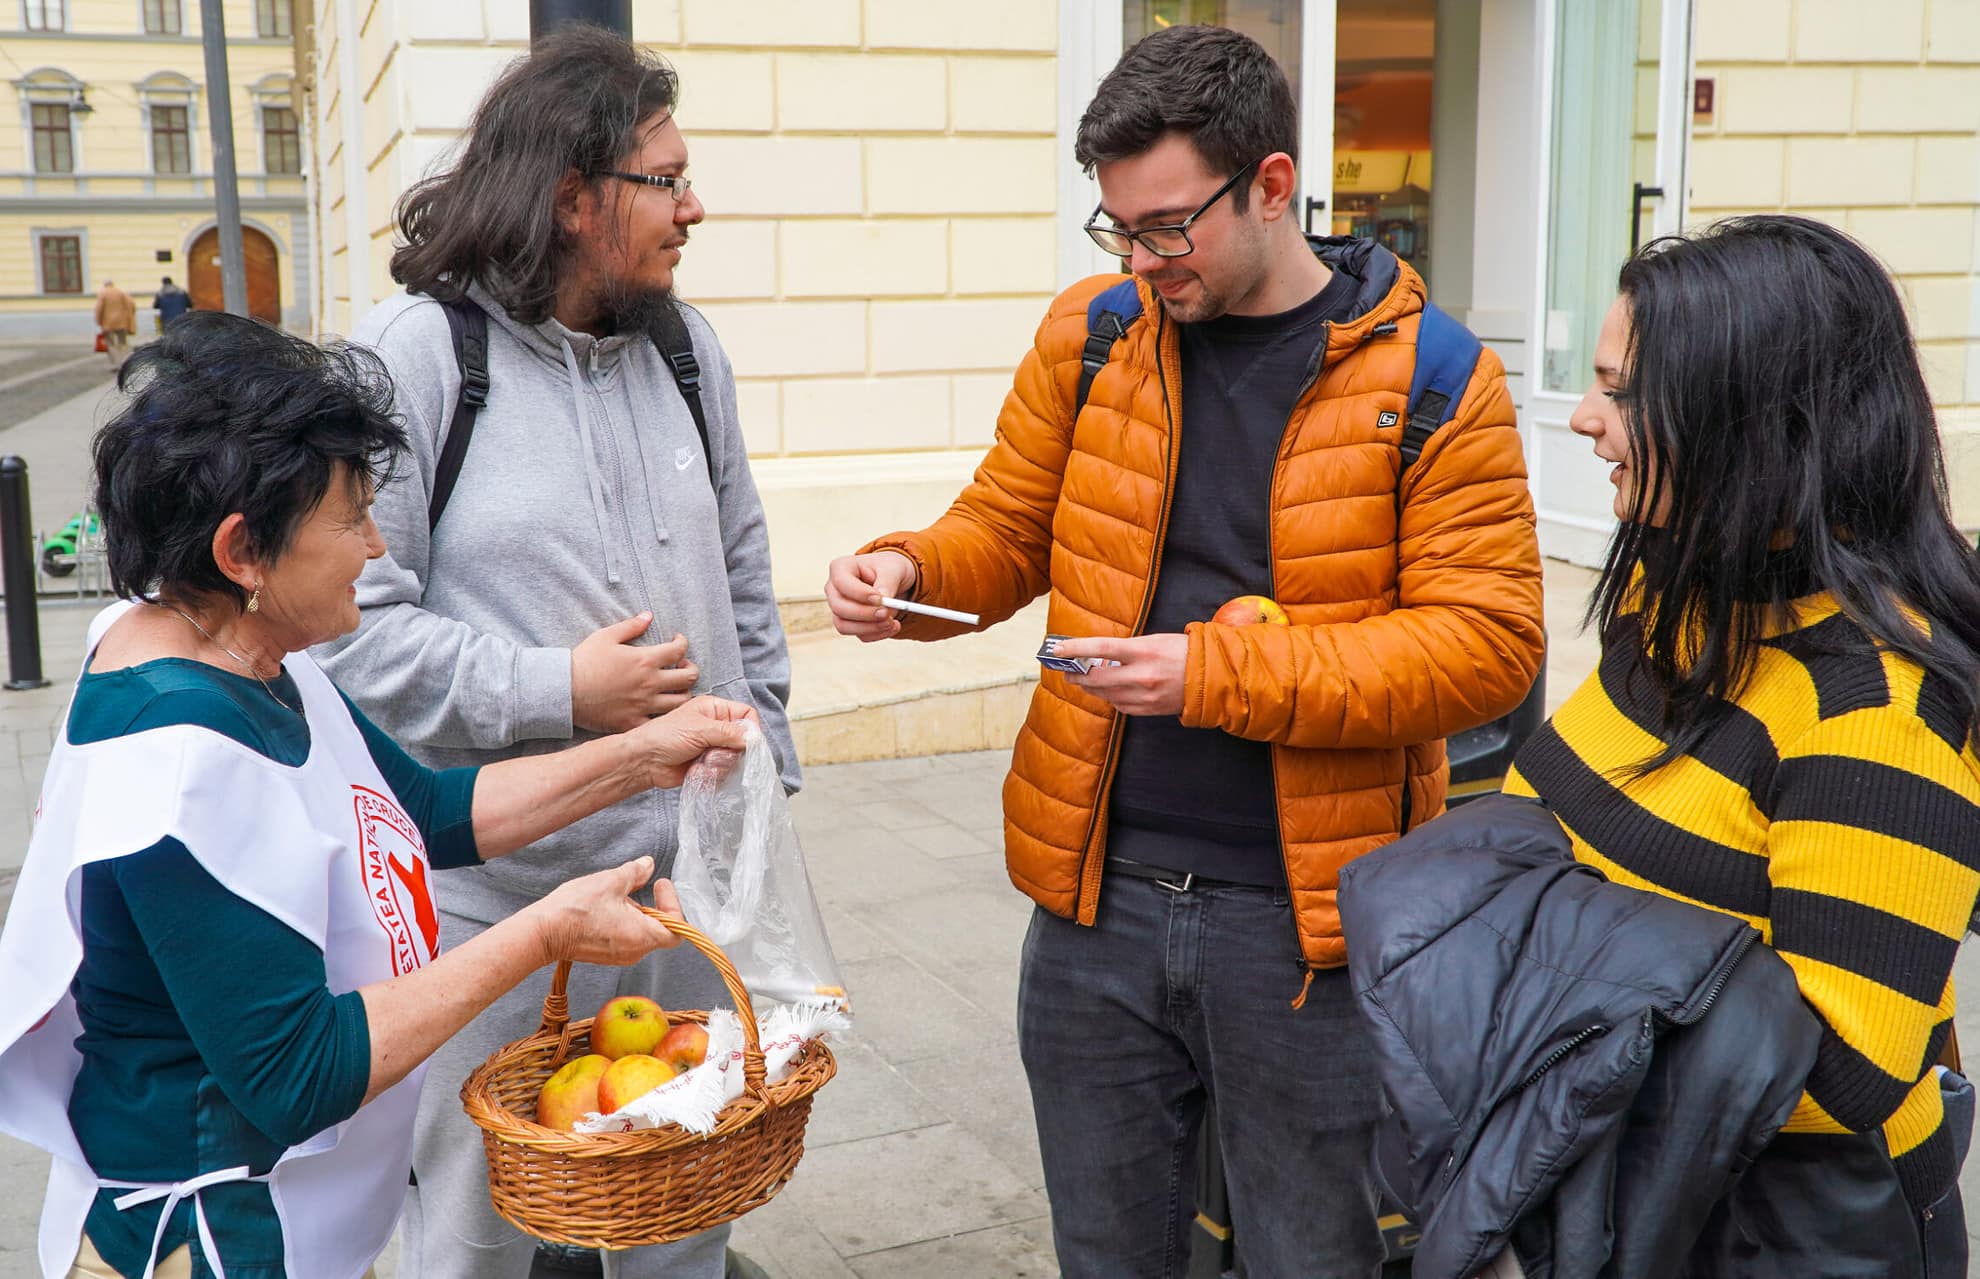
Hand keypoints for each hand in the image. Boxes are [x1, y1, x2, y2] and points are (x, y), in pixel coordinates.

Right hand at [527, 857, 682, 967]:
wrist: (543, 932)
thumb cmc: (576, 910)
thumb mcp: (611, 881)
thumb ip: (635, 873)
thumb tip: (647, 865)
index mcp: (643, 937)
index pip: (677, 930)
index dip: (673, 905)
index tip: (660, 885)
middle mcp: (634, 952)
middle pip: (659, 930)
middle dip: (652, 905)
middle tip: (639, 884)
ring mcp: (619, 956)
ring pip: (640, 933)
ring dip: (635, 912)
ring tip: (616, 893)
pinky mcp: (605, 954)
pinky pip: (625, 937)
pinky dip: (622, 921)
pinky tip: (605, 905)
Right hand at [571, 613, 698, 732]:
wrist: (564, 690)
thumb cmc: (584, 661)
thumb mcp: (606, 636)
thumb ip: (631, 626)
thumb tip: (649, 616)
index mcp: (645, 660)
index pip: (679, 650)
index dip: (683, 643)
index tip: (678, 643)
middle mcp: (650, 683)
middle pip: (689, 678)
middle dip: (691, 669)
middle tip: (682, 666)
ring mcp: (643, 705)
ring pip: (681, 703)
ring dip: (684, 694)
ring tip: (676, 689)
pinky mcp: (633, 722)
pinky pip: (659, 723)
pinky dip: (665, 718)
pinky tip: (660, 711)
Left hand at [625, 695, 756, 788]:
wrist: (645, 762)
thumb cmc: (665, 737)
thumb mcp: (699, 729)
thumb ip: (729, 732)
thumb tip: (754, 739)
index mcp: (715, 710)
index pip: (747, 715)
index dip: (751, 729)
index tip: (747, 743)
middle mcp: (717, 727)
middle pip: (744, 741)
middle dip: (730, 752)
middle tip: (712, 754)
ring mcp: (714, 747)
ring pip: (735, 759)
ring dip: (720, 764)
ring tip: (701, 762)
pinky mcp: (710, 765)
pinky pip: (725, 773)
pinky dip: (713, 775)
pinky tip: (697, 771)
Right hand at [824, 551, 917, 641]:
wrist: (896, 581)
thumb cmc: (889, 569)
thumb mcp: (894, 569)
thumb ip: (888, 582)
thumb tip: (883, 600)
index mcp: (841, 568)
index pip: (841, 582)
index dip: (859, 593)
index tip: (880, 599)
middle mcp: (835, 590)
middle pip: (839, 608)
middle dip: (864, 614)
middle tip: (886, 613)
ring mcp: (839, 608)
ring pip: (845, 626)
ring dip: (870, 628)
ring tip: (892, 621)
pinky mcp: (849, 623)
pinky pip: (859, 635)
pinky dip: (877, 633)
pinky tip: (892, 625)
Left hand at [1055, 634, 1187, 716]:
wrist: (1212, 678)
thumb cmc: (1182, 652)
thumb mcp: (1154, 640)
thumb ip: (1126, 648)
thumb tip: (1099, 655)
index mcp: (1143, 651)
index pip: (1100, 648)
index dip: (1075, 649)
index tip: (1057, 649)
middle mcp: (1141, 675)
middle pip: (1096, 678)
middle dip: (1077, 675)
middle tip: (1068, 671)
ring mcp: (1144, 696)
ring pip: (1104, 694)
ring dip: (1090, 688)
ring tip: (1083, 680)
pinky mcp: (1148, 710)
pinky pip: (1119, 705)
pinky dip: (1109, 698)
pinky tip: (1108, 691)